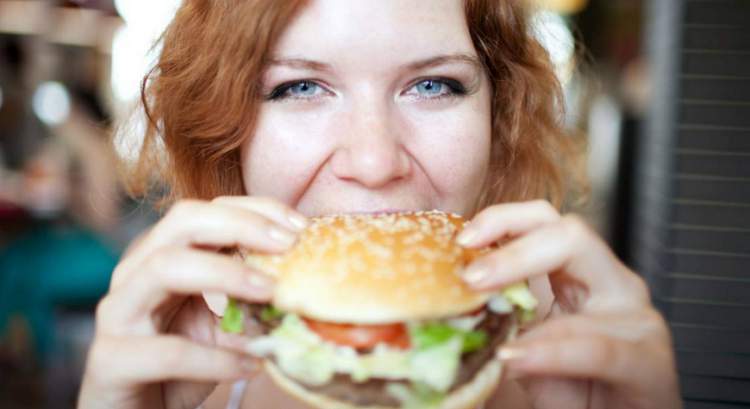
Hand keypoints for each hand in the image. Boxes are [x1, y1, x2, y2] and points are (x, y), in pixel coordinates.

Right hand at [77, 197, 307, 408]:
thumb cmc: (179, 364)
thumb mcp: (221, 325)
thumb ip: (250, 301)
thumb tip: (304, 287)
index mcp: (161, 255)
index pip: (207, 211)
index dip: (255, 210)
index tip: (300, 226)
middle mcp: (135, 273)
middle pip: (182, 222)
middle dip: (240, 225)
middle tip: (287, 245)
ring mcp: (118, 313)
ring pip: (164, 267)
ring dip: (226, 274)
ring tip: (271, 292)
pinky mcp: (112, 361)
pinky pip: (167, 351)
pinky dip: (215, 358)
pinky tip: (251, 364)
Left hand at [458, 201, 680, 408]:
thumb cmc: (569, 397)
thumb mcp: (518, 355)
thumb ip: (489, 330)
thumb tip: (434, 317)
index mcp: (577, 277)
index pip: (542, 222)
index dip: (502, 220)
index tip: (462, 239)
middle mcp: (609, 286)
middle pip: (569, 231)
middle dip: (515, 243)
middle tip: (471, 275)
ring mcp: (635, 318)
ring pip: (593, 272)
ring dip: (532, 292)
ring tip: (485, 315)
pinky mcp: (649, 361)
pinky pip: (600, 346)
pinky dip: (554, 351)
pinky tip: (519, 358)